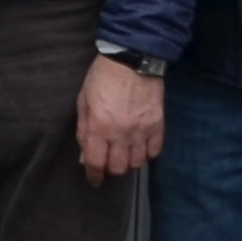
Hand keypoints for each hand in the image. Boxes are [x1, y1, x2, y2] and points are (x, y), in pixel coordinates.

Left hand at [75, 57, 165, 183]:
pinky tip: (139, 147)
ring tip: (123, 154)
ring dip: (128, 162)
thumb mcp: (83, 101)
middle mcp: (121, 133)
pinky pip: (154, 152)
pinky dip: (147, 154)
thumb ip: (83, 130)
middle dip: (111, 170)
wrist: (133, 59)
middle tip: (108, 163)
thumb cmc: (103, 77)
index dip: (94, 176)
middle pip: (118, 168)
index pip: (96, 162)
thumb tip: (85, 155)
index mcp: (99, 126)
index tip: (94, 180)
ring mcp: (142, 130)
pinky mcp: (158, 125)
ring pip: (137, 163)